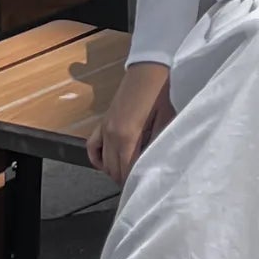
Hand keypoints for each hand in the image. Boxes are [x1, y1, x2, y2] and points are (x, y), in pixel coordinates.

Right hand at [87, 62, 173, 185]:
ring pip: (104, 162)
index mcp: (127, 135)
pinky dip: (98, 159)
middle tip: (140, 184)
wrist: (149, 70)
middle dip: (126, 179)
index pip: (127, 169)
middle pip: (114, 170)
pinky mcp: (103, 123)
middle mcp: (112, 134)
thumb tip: (153, 164)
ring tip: (129, 175)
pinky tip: (107, 164)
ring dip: (115, 171)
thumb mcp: (165, 121)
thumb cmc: (160, 94)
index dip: (136, 181)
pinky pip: (93, 147)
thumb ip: (156, 145)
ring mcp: (105, 128)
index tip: (145, 188)